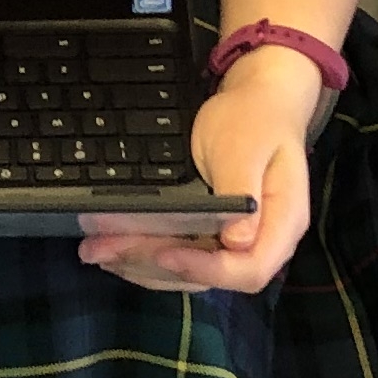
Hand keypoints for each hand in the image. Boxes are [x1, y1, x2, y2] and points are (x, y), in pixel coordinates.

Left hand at [81, 44, 322, 296]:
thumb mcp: (245, 147)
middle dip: (154, 265)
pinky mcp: (210, 235)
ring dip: (140, 264)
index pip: (249, 269)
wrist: (257, 101)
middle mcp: (259, 242)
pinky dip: (144, 253)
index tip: (165, 252)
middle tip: (105, 248)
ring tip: (96, 250)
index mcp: (281, 224)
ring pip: (188, 272)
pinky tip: (112, 246)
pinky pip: (179, 255)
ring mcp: (233, 242)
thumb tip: (238, 241)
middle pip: (210, 276)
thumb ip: (242, 191)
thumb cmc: (255, 119)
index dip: (205, 269)